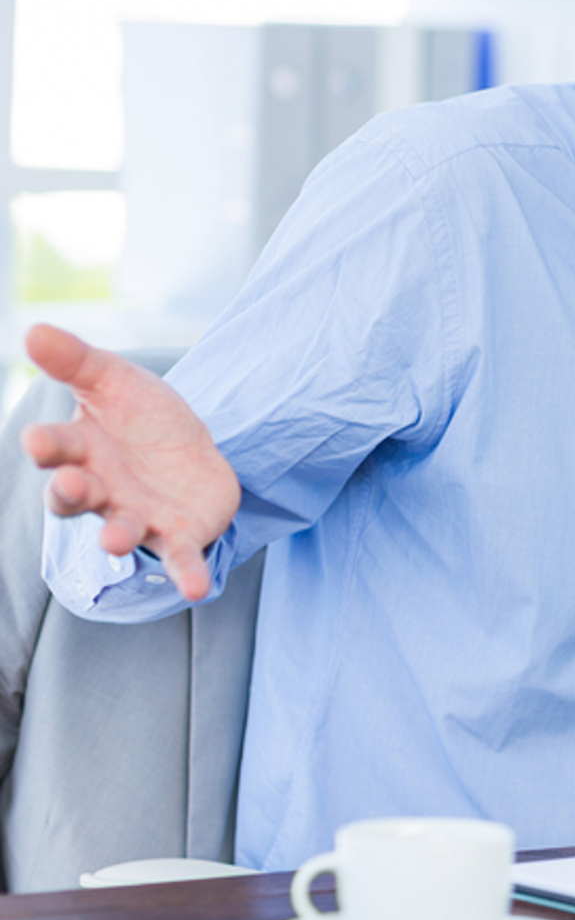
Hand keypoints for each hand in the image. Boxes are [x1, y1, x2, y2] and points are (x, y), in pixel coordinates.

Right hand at [19, 325, 238, 600]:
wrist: (193, 449)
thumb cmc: (142, 416)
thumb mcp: (116, 380)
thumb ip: (77, 362)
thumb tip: (34, 329)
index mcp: (80, 450)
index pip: (56, 448)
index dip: (47, 445)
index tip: (38, 440)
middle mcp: (101, 490)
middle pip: (77, 496)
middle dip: (72, 493)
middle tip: (71, 485)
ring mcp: (137, 516)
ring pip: (120, 531)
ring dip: (116, 538)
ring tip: (114, 542)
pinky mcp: (177, 535)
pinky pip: (179, 558)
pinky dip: (184, 574)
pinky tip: (195, 589)